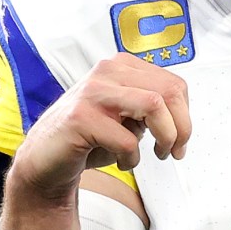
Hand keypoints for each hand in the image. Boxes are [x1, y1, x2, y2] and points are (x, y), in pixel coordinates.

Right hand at [10, 53, 192, 206]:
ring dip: (165, 137)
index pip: (173, 83)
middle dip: (181, 127)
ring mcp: (93, 92)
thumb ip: (150, 109)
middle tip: (173, 151)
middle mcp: (107, 71)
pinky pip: (127, 139)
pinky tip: (121, 162)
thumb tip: (181, 117)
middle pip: (169, 91)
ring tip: (157, 154)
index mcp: (120, 67)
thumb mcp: (126, 117)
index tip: (180, 140)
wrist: (45, 161)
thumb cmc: (89, 140)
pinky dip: (132, 158)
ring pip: (154, 105)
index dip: (185, 115)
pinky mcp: (81, 117)